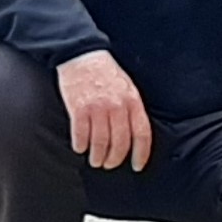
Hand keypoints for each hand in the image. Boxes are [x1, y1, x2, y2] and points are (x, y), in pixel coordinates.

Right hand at [56, 50, 152, 171]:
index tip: (137, 166)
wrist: (83, 56)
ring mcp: (98, 108)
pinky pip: (81, 135)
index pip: (142, 134)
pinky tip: (80, 148)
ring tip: (95, 161)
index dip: (141, 153)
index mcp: (133, 101)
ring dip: (97, 156)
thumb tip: (134, 134)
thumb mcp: (128, 87)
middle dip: (115, 159)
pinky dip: (81, 145)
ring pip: (100, 143)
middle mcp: (117, 106)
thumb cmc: (106, 73)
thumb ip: (132, 109)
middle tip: (109, 164)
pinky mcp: (79, 108)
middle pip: (120, 143)